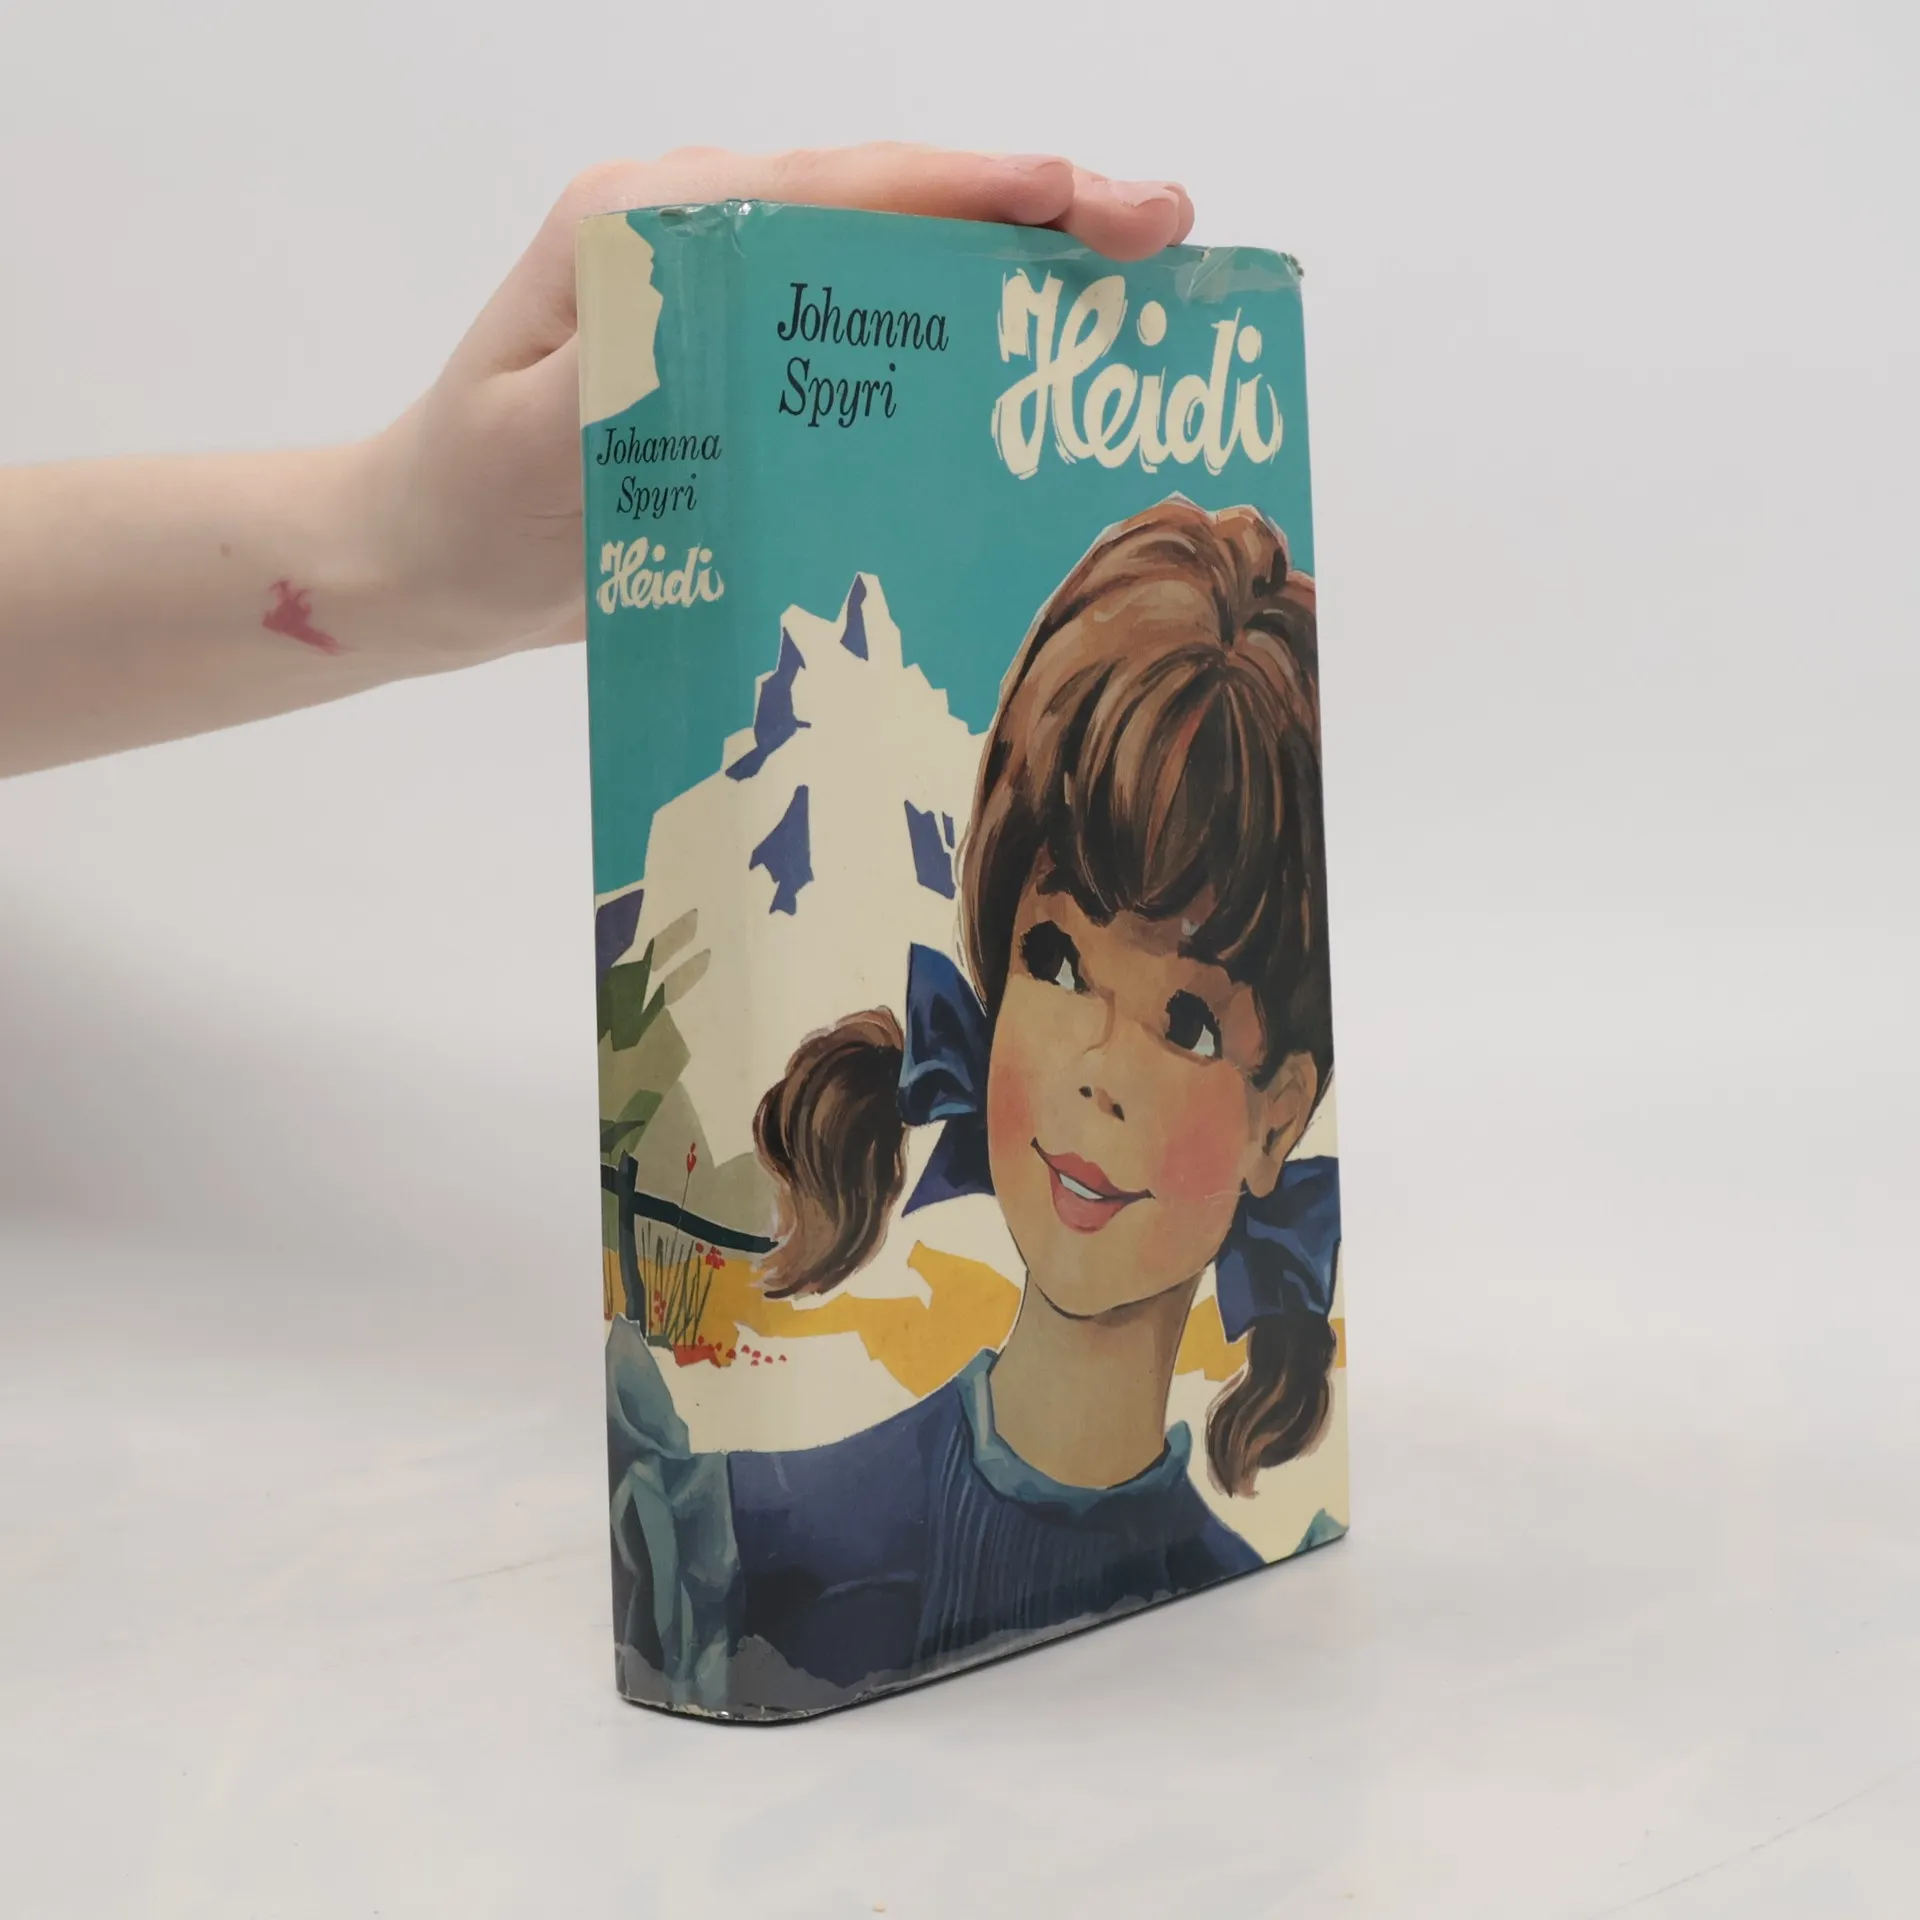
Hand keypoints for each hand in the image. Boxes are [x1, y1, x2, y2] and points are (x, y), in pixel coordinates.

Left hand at [366, 146, 1195, 668]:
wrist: (429, 559)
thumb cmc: (471, 501)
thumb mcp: (533, 442)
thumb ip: (631, 378)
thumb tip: (737, 322)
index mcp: (653, 225)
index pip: (833, 190)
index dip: (966, 191)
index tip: (1079, 203)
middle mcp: (707, 242)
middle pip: (891, 208)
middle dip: (1032, 213)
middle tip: (1160, 235)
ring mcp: (736, 303)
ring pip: (898, 265)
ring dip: (1018, 273)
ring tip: (1136, 296)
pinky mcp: (756, 370)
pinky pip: (877, 339)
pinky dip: (966, 343)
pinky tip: (1039, 379)